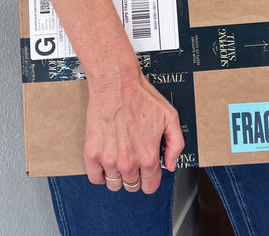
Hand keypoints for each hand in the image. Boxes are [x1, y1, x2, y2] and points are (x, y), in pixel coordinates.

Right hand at [83, 66, 183, 193]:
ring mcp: (108, 159)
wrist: (116, 83)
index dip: (151, 179)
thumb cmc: (141, 97)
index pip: (150, 186)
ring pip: (114, 184)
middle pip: (132, 186)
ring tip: (120, 159)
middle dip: (135, 176)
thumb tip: (170, 165)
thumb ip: (176, 144)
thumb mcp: (170, 117)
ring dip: (118, 176)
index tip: (148, 172)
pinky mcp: (92, 152)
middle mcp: (128, 162)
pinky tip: (106, 162)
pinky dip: (100, 174)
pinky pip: (94, 178)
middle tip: (134, 159)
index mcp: (148, 156)